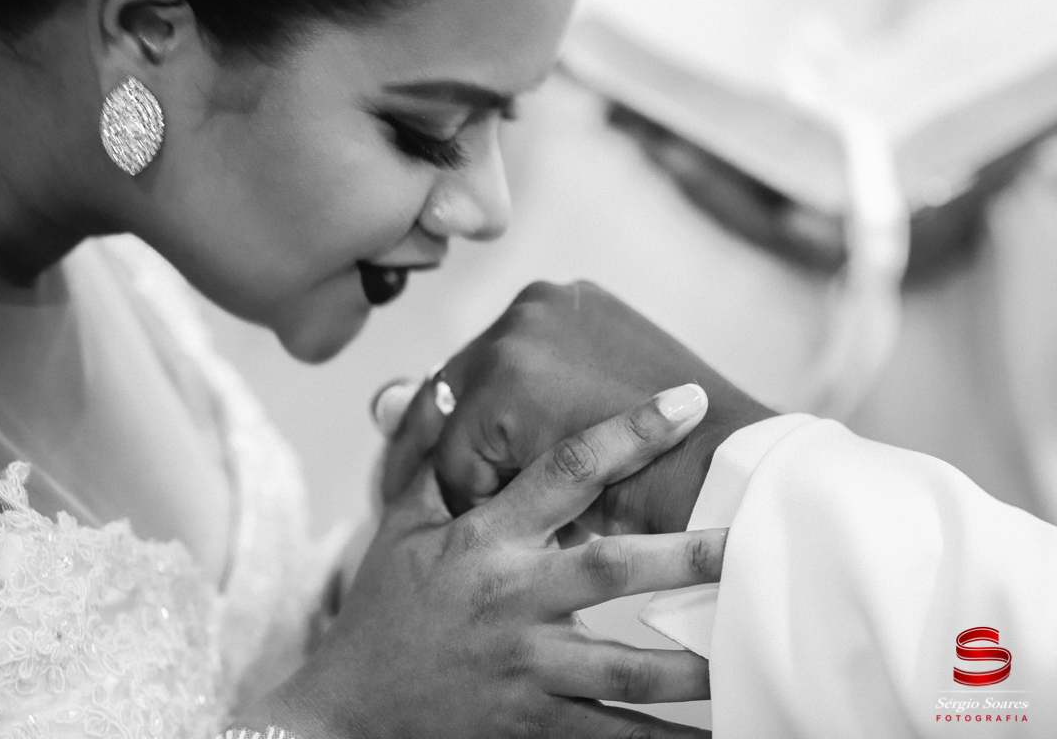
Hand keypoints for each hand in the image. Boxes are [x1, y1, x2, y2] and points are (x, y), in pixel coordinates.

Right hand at [259, 390, 720, 738]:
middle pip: (612, 570)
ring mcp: (526, 667)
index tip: (686, 403)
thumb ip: (434, 462)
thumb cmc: (382, 609)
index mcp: (486, 539)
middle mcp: (513, 598)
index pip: (565, 472)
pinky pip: (609, 735)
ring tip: (749, 648)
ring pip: (624, 667)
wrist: (345, 709)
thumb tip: (451, 390)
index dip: (628, 433)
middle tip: (749, 537)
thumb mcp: (400, 526)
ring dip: (691, 662)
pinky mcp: (533, 723)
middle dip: (684, 555)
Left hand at [383, 281, 776, 534]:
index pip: (478, 370)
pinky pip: (456, 465)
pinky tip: (488, 537)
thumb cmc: (674, 464)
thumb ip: (516, 410)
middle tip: (415, 504)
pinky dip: (470, 506)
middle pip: (450, 391)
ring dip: (451, 484)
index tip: (446, 470)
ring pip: (448, 431)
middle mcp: (533, 306)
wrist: (733, 481)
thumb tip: (380, 404)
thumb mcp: (591, 425)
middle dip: (434, 452)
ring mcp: (518, 340)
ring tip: (457, 531)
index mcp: (558, 305)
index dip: (460, 429)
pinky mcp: (507, 388)